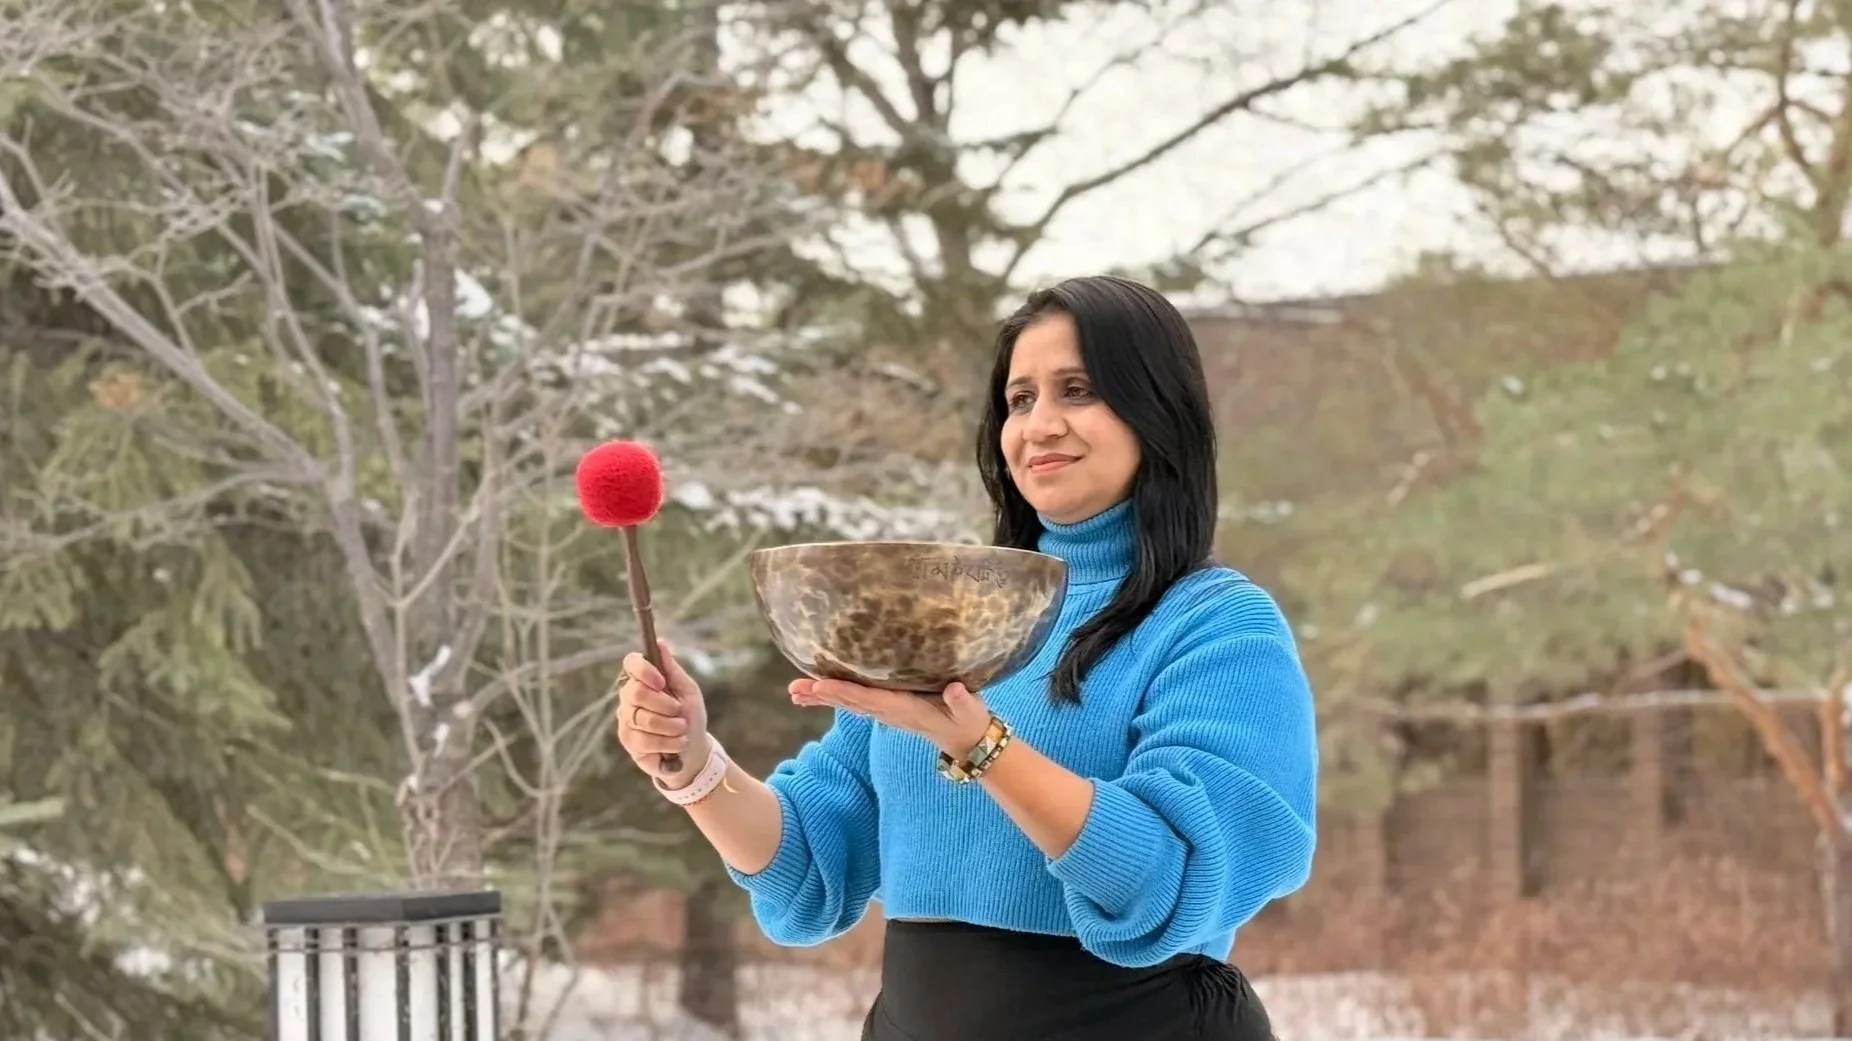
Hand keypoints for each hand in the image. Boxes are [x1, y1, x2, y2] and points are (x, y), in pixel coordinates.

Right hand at [614, 639, 712, 786]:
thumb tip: (660, 642)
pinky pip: (644, 739)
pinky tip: (677, 744)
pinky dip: (667, 743)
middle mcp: (630, 697)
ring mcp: (626, 718)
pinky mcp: (628, 740)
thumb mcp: (688, 691)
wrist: (693, 750)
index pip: (631, 663)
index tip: (661, 682)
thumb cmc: (690, 716)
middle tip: (678, 711)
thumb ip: (672, 669)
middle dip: (664, 705)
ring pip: (643, 718)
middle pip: (636, 692)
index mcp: (644, 679)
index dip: (644, 670)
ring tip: (681, 730)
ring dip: (671, 726)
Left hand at [790, 677, 991, 756]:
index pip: (869, 700)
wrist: (966, 739)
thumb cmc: (969, 720)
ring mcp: (887, 712)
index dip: (844, 692)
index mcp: (905, 709)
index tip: (820, 686)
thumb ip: (963, 701)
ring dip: (822, 697)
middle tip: (794, 690)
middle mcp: (890, 711)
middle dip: (822, 695)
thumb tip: (955, 689)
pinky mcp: (888, 707)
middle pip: (850, 702)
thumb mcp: (970, 711)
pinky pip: (856, 701)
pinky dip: (835, 696)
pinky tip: (817, 692)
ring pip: (849, 703)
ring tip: (795, 692)